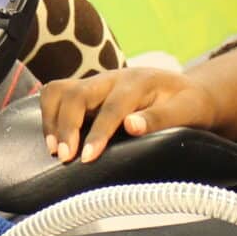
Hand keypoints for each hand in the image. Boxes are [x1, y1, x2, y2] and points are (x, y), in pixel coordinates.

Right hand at [38, 66, 216, 163]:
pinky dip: (49, 114)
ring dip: (52, 119)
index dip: (98, 133)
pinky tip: (52, 137)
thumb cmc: (187, 104)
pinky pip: (57, 94)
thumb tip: (132, 127)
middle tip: (65, 157)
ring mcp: (96, 82)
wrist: (184, 91)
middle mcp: (112, 78)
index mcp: (138, 82)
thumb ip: (161, 118)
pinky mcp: (86, 90)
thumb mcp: (188, 110)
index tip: (87, 157)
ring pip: (60, 90)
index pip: (112, 107)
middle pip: (77, 93)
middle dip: (67, 126)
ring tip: (54, 149)